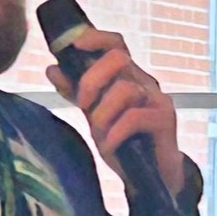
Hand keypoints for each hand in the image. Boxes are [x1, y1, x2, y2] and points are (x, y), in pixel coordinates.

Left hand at [45, 28, 183, 199]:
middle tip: (83, 105)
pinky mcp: (164, 120)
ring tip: (101, 134)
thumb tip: (52, 68)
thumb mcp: (95, 115)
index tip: (75, 44)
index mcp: (127, 77)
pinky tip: (110, 146)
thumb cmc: (123, 142)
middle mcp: (144, 83)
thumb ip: (77, 92)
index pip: (115, 45)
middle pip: (118, 59)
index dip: (96, 38)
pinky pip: (134, 117)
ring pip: (124, 89)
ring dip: (103, 114)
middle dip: (92, 81)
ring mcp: (157, 99)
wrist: (150, 177)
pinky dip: (115, 133)